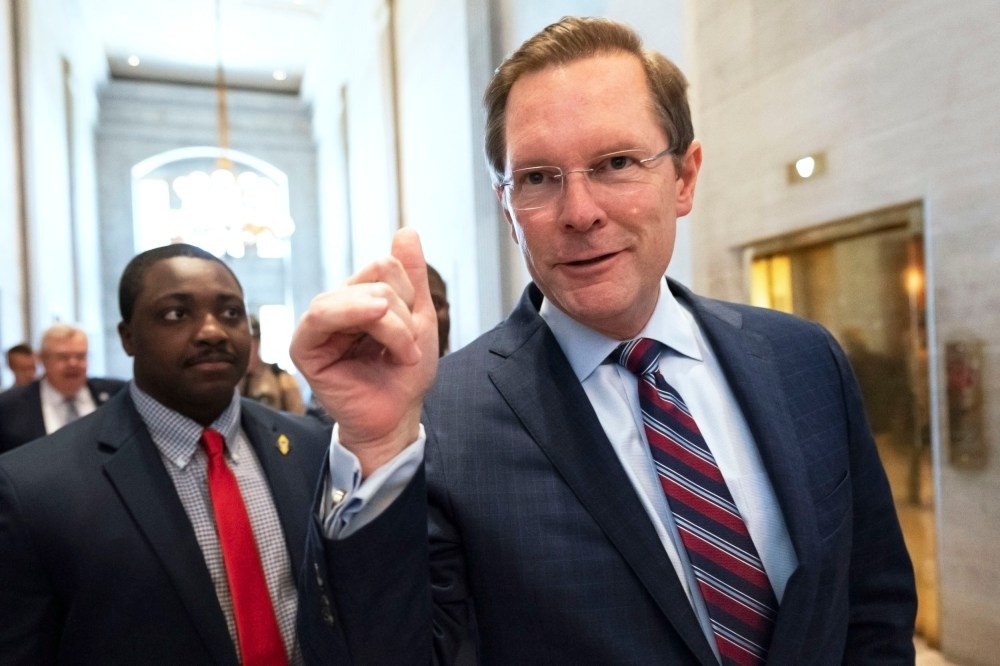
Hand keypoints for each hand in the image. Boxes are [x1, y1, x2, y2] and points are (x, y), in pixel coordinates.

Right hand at [291, 228, 437, 476]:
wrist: (396, 417)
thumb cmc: (404, 374)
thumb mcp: (419, 318)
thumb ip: (412, 275)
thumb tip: (406, 230)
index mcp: (358, 296)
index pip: (386, 266)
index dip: (410, 295)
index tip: (417, 333)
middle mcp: (336, 304)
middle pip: (377, 275)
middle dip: (404, 315)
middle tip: (408, 351)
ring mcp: (318, 323)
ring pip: (359, 295)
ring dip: (393, 328)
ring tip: (402, 356)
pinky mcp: (304, 346)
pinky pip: (322, 315)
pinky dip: (359, 321)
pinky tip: (378, 340)